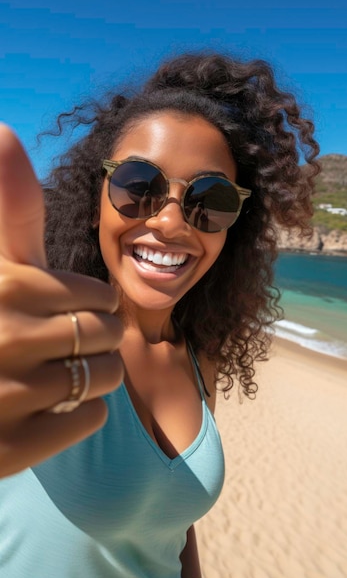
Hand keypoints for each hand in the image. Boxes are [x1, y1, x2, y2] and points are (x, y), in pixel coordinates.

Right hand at [0, 124, 123, 477]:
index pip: (98, 296)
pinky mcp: (11, 448)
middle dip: (95, 341)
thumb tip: (2, 129)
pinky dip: (77, 415)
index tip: (64, 315)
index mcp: (3, 287)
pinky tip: (44, 409)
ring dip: (90, 377)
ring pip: (102, 377)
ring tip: (54, 377)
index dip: (90, 308)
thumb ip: (10, 210)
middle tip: (60, 348)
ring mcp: (5, 395)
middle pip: (106, 334)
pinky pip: (87, 419)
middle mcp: (2, 336)